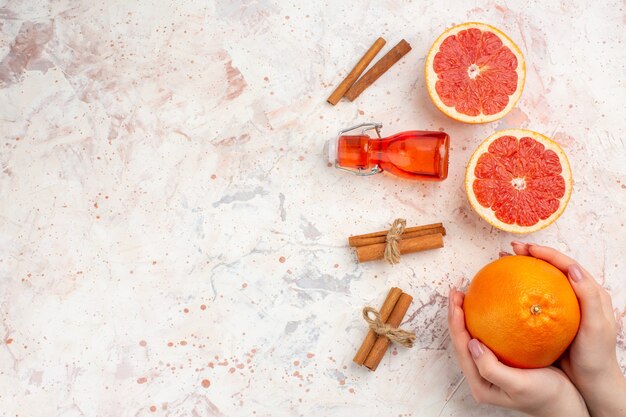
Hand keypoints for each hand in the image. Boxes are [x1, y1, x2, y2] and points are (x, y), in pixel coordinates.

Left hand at [448, 286, 588, 416]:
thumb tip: (473, 344)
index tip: (457, 303)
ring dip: (467, 316)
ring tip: (465, 296)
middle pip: (462, 340)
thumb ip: (492, 368)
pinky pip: (487, 336)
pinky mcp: (502, 360)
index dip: (456, 324)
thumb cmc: (546, 396)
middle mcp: (480, 375)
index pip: (461, 348)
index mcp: (480, 383)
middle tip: (457, 292)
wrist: (566, 404)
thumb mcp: (519, 385)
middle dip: (456, 316)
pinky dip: (483, 320)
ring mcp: (490, 366)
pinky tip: (488, 306)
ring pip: (472, 337)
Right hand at [510, 242, 625, 416]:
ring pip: (540, 281)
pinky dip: (519, 293)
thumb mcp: (597, 327)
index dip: (545, 253)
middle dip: (530, 256)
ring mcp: (561, 306)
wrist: (591, 381)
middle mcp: (575, 295)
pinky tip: (505, 295)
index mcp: (590, 291)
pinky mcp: (550, 318)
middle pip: (551, 268)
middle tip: (509, 251)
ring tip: (503, 264)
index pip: (566, 264)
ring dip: (522, 270)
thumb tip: (572, 268)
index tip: (525, 249)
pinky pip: (533, 299)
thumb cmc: (596, 356)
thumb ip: (588, 297)